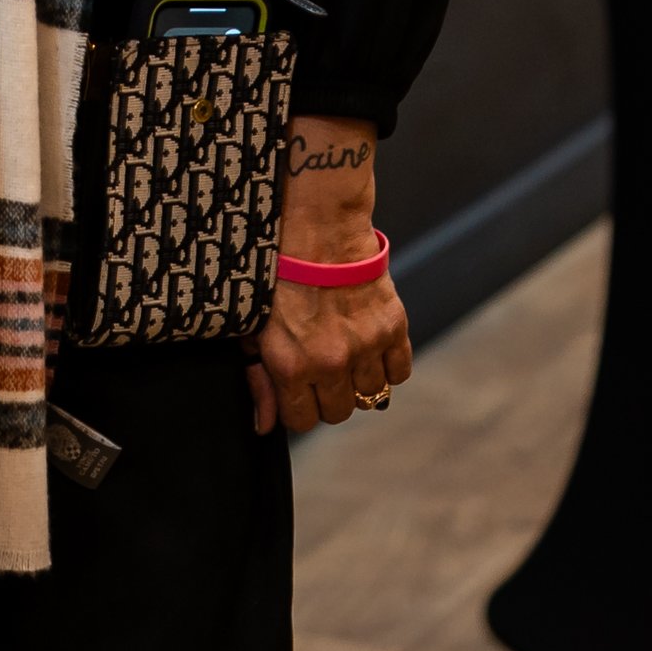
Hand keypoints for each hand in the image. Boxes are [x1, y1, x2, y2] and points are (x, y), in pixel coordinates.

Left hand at [246, 112, 410, 434]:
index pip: (302, 421)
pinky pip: (399, 372)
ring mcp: (366, 345)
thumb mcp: (252, 323)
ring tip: (343, 348)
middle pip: (338, 412)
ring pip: (370, 394)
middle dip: (327, 395)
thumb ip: (257, 376)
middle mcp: (331, 362)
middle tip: (320, 364)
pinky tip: (369, 343)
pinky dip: (387, 363)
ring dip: (357, 378)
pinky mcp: (393, 326)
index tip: (296, 387)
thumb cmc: (275, 271)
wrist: (316, 224)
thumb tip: (263, 426)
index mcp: (291, 363)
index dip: (297, 405)